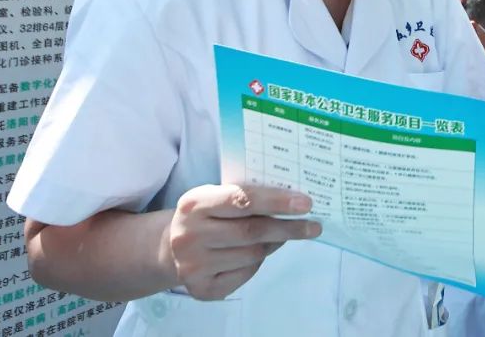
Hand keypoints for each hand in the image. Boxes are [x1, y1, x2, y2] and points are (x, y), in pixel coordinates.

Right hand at [166, 184, 321, 299]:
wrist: (171, 247)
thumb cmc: (207, 215)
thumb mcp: (217, 196)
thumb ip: (247, 196)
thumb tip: (294, 203)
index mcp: (194, 204)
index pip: (243, 199)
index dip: (277, 201)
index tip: (306, 204)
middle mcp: (189, 236)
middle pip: (252, 231)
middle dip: (288, 227)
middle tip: (313, 226)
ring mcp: (193, 265)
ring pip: (252, 254)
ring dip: (274, 243)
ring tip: (281, 235)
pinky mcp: (201, 289)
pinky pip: (245, 273)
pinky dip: (258, 261)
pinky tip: (257, 251)